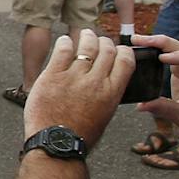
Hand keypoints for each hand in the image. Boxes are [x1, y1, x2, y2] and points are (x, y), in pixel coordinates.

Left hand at [21, 28, 134, 147]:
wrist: (56, 145)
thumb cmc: (80, 136)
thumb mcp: (104, 115)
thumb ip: (107, 94)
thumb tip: (108, 80)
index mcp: (111, 92)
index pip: (125, 60)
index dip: (123, 50)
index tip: (118, 49)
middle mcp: (95, 81)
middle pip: (106, 50)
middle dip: (105, 42)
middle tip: (99, 40)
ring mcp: (73, 77)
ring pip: (86, 46)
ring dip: (87, 37)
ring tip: (85, 34)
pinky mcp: (53, 76)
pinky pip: (62, 50)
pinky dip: (65, 42)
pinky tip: (64, 41)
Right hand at [134, 33, 178, 143]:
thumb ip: (166, 110)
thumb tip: (141, 105)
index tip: (161, 58)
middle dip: (164, 43)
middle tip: (140, 40)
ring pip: (178, 49)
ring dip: (159, 43)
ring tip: (137, 40)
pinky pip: (173, 56)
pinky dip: (158, 51)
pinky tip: (144, 47)